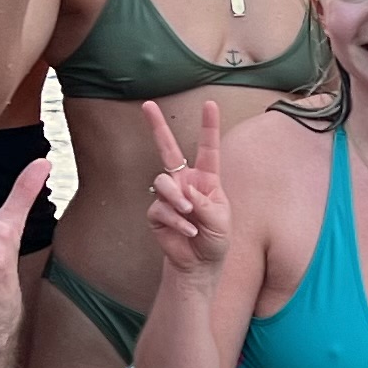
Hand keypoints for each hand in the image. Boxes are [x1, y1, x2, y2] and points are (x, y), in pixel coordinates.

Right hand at [145, 98, 233, 276]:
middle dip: (157, 126)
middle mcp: (185, 182)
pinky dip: (175, 220)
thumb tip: (185, 191)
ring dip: (176, 198)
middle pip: (168, 149)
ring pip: (163, 182)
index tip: (210, 104)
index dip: (208, 126)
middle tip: (147, 104)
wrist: (200, 263)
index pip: (207, 149)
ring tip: (188, 213)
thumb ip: (204, 202)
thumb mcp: (220, 220)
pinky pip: (160, 208)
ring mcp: (168, 196)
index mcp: (206, 179)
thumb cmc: (215, 238)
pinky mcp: (156, 212)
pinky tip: (187, 231)